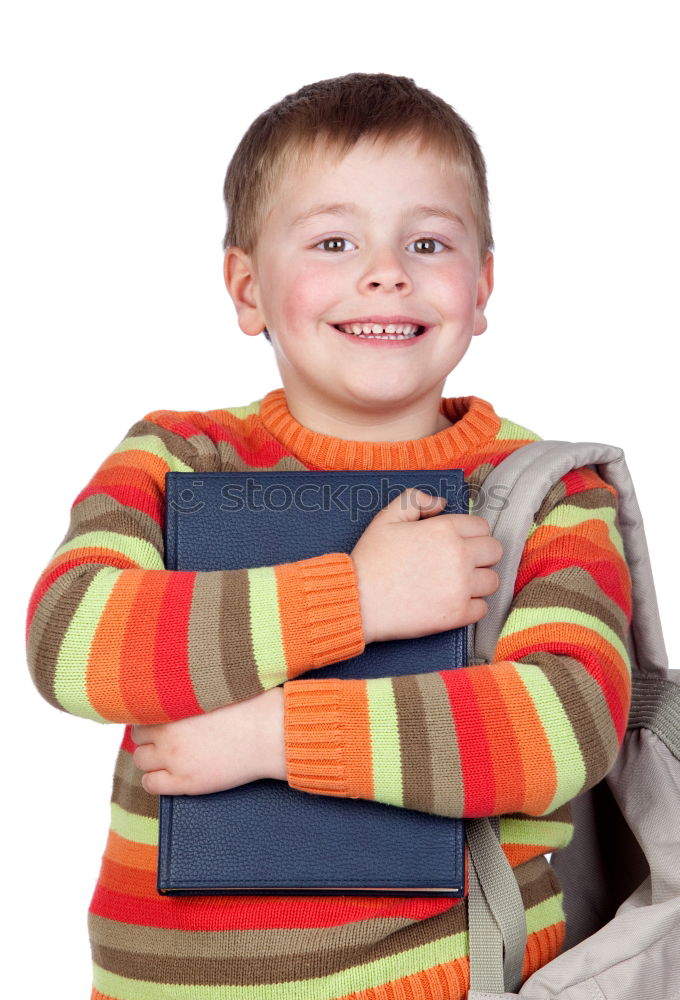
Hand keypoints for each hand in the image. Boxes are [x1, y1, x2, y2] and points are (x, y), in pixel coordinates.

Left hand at [130, 686, 285, 794]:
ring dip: (150, 756)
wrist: (271, 734)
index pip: (141, 706)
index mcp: (175, 702)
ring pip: (140, 759)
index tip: (158, 714)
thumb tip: (183, 670)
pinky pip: (150, 784)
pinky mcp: (185, 781)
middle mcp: (168, 730)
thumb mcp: (218, 684)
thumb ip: (194, 683)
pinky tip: (168, 773)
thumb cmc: (253, 705)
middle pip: (138, 733)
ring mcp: (175, 757)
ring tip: (167, 753)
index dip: (150, 711)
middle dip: (149, 733)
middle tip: (164, 734)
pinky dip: (155, 779)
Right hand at [350, 489, 502, 643]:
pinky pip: (483, 609)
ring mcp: (461, 587)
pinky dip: (471, 607)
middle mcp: (459, 556)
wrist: (358, 600)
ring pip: (493, 580)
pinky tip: (453, 602)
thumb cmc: (370, 560)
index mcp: (444, 530)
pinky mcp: (457, 614)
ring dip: (479, 581)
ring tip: (457, 583)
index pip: (482, 527)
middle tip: (461, 562)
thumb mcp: (386, 518)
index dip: (470, 533)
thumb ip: (415, 500)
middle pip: (495, 551)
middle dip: (481, 555)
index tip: (458, 543)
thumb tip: (440, 503)